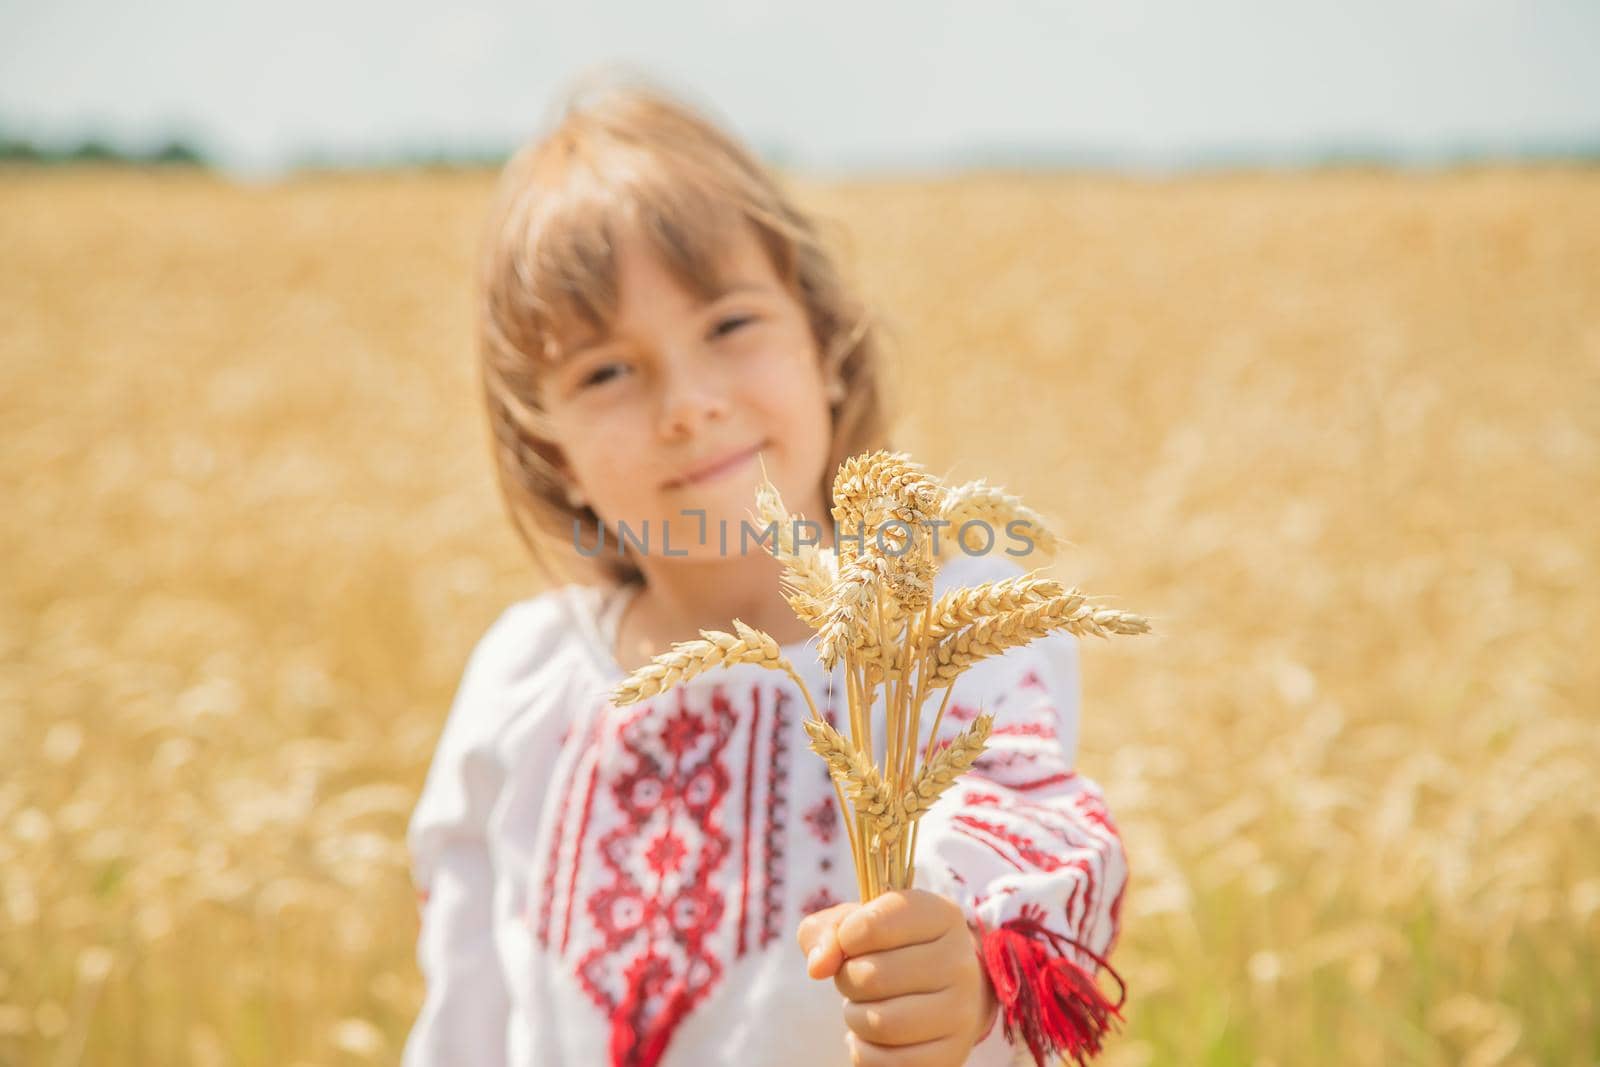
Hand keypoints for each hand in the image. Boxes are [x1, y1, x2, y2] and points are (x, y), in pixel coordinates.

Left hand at [796, 889, 999, 1065]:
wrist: (942, 992)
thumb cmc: (891, 950)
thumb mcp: (858, 924)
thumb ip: (828, 931)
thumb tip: (818, 966)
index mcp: (941, 916)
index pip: (872, 925)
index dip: (846, 937)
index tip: (851, 942)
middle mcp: (959, 962)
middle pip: (872, 977)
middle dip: (848, 979)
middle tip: (858, 977)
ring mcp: (961, 1012)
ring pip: (880, 1023)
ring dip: (855, 1017)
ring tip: (866, 1005)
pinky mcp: (952, 1054)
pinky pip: (889, 1062)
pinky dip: (866, 1051)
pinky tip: (876, 1036)